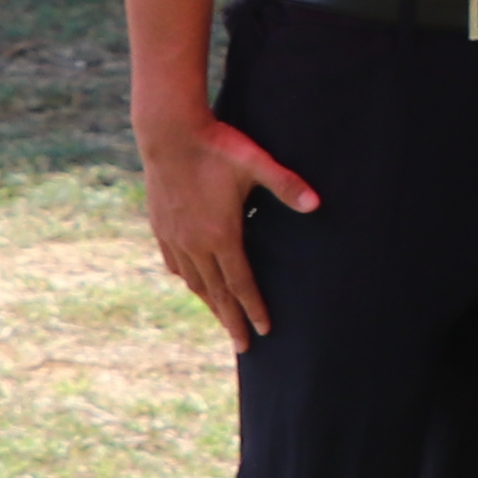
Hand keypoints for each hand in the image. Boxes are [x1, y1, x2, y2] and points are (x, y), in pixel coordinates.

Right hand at [141, 113, 315, 346]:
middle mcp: (194, 243)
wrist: (168, 131)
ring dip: (209, 303)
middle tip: (243, 346)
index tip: (263, 332)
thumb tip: (317, 204)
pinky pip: (173, 263)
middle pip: (216, 292)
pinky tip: (190, 283)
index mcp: (220, 235)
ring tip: (221, 320)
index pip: (241, 283)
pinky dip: (186, 279)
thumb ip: (286, 185)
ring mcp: (174, 236)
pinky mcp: (160, 226)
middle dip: (231, 320)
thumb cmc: (218, 147)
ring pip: (193, 281)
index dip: (253, 308)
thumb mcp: (256, 164)